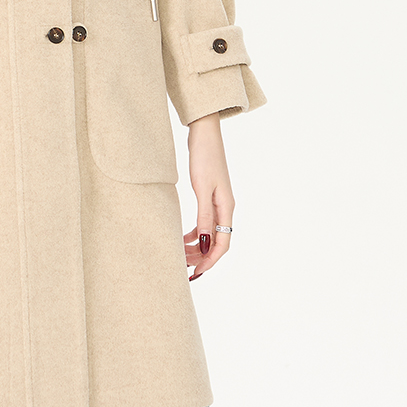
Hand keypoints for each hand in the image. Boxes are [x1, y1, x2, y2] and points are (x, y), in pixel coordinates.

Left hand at [183, 114, 234, 280]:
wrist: (204, 133)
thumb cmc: (204, 157)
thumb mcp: (201, 189)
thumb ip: (204, 216)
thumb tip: (204, 242)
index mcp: (226, 207)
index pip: (222, 244)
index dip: (210, 261)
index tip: (196, 273)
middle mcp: (225, 207)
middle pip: (217, 242)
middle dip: (201, 257)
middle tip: (183, 266)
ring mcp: (218, 202)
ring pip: (210, 233)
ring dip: (197, 246)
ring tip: (180, 254)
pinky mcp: (209, 196)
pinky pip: (204, 222)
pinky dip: (194, 233)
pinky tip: (182, 237)